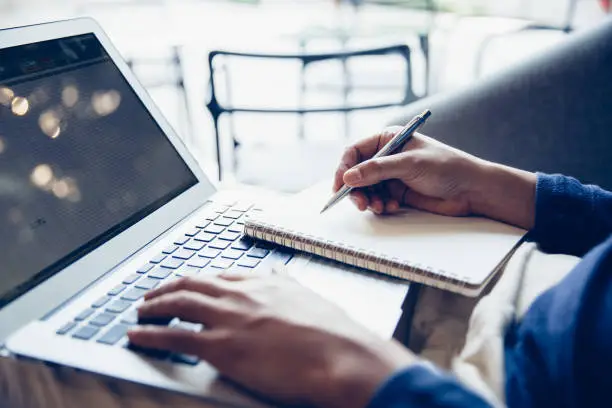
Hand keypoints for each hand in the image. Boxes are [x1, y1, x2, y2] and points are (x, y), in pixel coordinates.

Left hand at [127, 272, 416, 407]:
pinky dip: (149, 334)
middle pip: (192, 284)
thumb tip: (278, 272)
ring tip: (141, 310)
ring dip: (153, 306)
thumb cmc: (333, 333)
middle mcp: (241, 295)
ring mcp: (228, 319)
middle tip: (153, 294)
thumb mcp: (310, 297)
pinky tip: (136, 336)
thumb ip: (287, 284)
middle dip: (168, 287)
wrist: (342, 356)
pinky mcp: (221, 347)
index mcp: (263, 283)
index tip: (188, 285)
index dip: (198, 281)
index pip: (220, 276)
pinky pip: (174, 337)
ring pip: (178, 304)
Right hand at [334, 127, 536, 228]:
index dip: (344, 168)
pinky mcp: (397, 192)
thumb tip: (348, 177)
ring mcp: (391, 175)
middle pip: (356, 173)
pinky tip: (392, 207)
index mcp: (387, 140)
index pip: (354, 152)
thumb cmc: (446, 167)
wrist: (471, 189)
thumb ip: (377, 170)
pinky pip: (377, 200)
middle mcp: (386, 157)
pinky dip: (380, 206)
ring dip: (368, 200)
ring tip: (380, 207)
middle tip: (360, 204)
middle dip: (355, 189)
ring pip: (365, 189)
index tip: (340, 186)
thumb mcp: (410, 164)